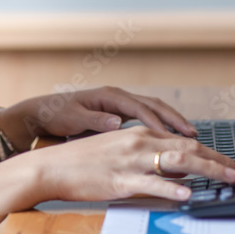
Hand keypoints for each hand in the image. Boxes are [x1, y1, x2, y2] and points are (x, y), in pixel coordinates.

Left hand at [0, 86, 197, 152]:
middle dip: (174, 119)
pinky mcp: (118, 112)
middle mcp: (118, 96)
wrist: (42, 112)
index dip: (157, 122)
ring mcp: (119, 103)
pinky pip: (145, 117)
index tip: (171, 137)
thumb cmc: (56, 115)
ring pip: (153, 110)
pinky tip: (169, 137)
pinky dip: (160, 125)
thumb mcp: (73, 118)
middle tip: (192, 134)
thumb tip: (117, 123)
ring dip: (171, 121)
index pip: (140, 109)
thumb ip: (95, 120)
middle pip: (153, 105)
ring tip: (189, 135)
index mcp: (109, 96)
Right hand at [0, 125, 234, 227]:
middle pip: (189, 149)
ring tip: (230, 180)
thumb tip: (177, 171)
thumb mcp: (120, 152)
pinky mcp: (120, 180)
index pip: (185, 143)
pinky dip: (172, 189)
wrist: (51, 166)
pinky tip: (189, 194)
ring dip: (210, 171)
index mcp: (141, 134)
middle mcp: (140, 143)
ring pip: (179, 162)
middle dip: (220, 162)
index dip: (213, 154)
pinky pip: (151, 184)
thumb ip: (149, 158)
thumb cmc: (83, 162)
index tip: (232, 165)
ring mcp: (131, 161)